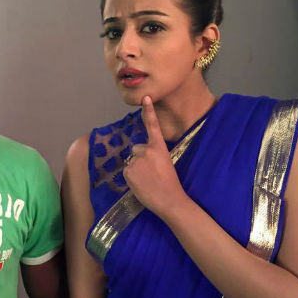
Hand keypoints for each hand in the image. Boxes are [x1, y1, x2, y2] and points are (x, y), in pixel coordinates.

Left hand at [123, 96, 188, 218]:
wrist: (170, 199)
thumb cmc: (170, 184)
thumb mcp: (165, 163)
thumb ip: (153, 156)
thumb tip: (140, 156)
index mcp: (159, 147)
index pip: (152, 126)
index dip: (149, 111)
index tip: (145, 97)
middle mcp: (147, 150)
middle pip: (136, 149)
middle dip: (140, 158)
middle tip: (151, 173)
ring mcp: (136, 160)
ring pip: (131, 161)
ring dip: (136, 169)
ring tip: (148, 180)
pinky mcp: (128, 170)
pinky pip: (127, 171)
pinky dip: (132, 178)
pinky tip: (141, 184)